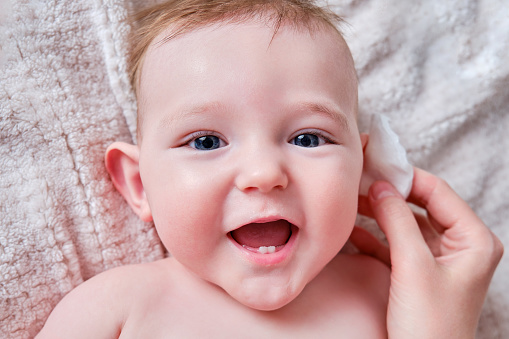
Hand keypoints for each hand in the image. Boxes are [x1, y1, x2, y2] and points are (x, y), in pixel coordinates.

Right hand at [350, 167, 503, 338]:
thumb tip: (381, 186)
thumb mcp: (413, 267)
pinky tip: (353, 230)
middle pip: (421, 206)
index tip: (376, 167)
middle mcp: (460, 245)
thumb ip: (398, 221)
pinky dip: (375, 237)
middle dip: (390, 195)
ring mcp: (439, 259)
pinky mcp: (420, 273)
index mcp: (474, 240)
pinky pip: (397, 244)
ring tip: (352, 202)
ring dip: (380, 215)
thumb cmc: (431, 326)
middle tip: (360, 183)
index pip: (438, 192)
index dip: (406, 178)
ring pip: (406, 224)